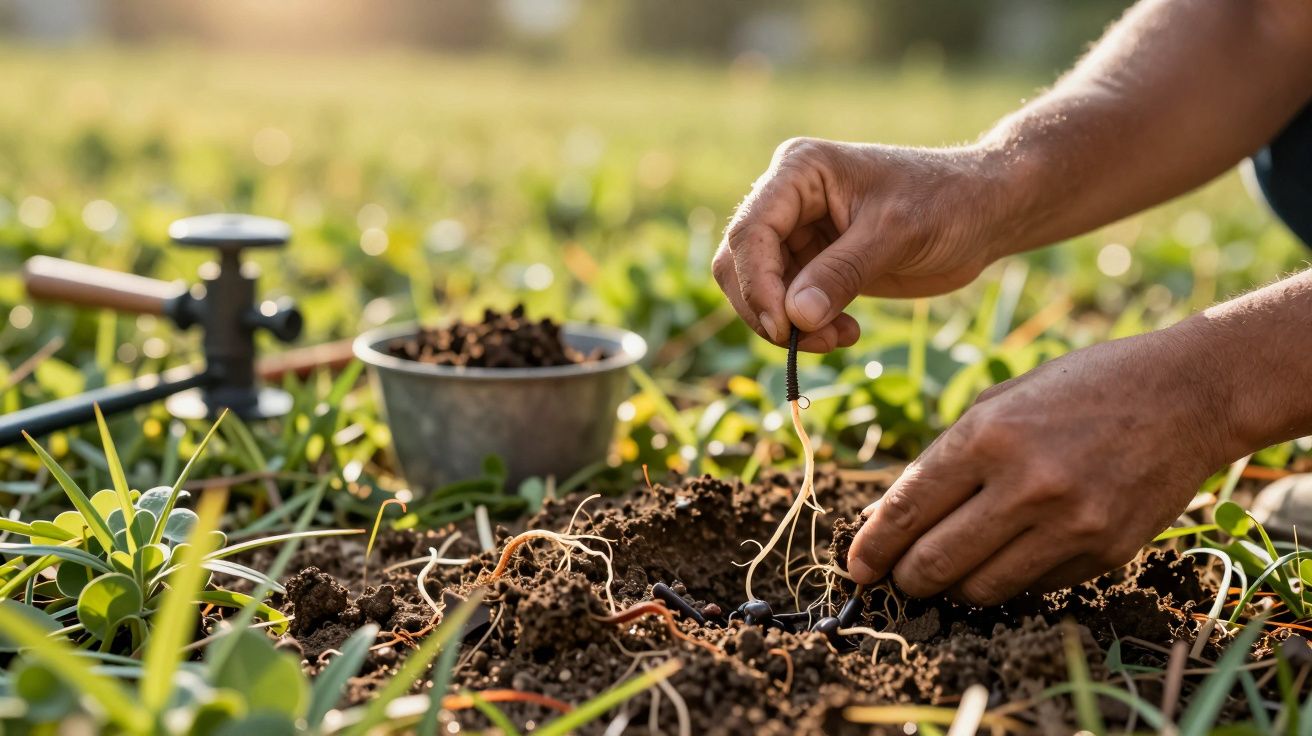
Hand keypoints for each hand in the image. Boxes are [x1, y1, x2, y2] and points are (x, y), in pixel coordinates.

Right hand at [713, 137, 1006, 350]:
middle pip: (740, 263)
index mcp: (798, 172)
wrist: (985, 211)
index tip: (785, 327)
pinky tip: (847, 332)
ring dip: (789, 325)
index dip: (758, 283)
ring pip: (760, 290)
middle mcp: (787, 199)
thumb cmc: (948, 202)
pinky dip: (807, 328)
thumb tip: (794, 318)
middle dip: (767, 309)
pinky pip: (787, 304)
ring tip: (839, 338)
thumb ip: (842, 273)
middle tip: (811, 340)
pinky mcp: (815, 263)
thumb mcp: (896, 235)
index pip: (750, 231)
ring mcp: (798, 232)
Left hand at [845, 322, 1242, 604]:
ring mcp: (1070, 524)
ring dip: (954, 586)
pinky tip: (1010, 553)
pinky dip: (1010, 578)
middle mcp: (1027, 484)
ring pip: (980, 588)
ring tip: (949, 569)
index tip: (856, 567)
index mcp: (989, 435)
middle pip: (935, 562)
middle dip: (905, 577)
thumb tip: (890, 518)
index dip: (873, 547)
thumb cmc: (1081, 388)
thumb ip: (946, 458)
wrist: (1186, 395)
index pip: (909, 509)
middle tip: (897, 577)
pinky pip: (1033, 586)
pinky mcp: (1105, 552)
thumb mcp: (1001, 401)